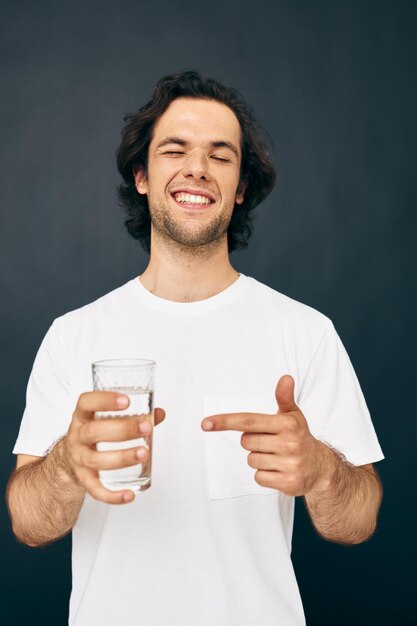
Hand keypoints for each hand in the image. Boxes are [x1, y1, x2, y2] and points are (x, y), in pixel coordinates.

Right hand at [62, 391, 164, 503]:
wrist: (68, 458)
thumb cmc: (94, 432)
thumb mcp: (105, 418)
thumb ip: (133, 415)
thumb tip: (158, 414)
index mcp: (82, 416)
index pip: (86, 403)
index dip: (104, 400)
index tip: (126, 400)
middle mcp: (77, 436)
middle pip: (93, 432)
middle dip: (122, 430)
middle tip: (146, 427)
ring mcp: (78, 459)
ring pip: (96, 461)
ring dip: (121, 457)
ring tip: (143, 453)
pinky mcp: (84, 480)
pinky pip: (95, 490)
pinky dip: (112, 495)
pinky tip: (129, 495)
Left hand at [201, 375, 328, 496]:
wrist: (320, 467)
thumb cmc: (299, 436)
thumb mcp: (293, 415)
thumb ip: (284, 397)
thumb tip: (285, 377)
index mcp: (287, 424)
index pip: (249, 421)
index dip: (225, 421)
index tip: (205, 423)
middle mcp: (289, 443)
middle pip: (246, 442)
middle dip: (252, 442)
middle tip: (270, 442)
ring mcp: (290, 464)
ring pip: (251, 461)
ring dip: (259, 459)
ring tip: (277, 456)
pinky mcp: (288, 483)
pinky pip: (258, 478)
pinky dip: (264, 475)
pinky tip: (279, 470)